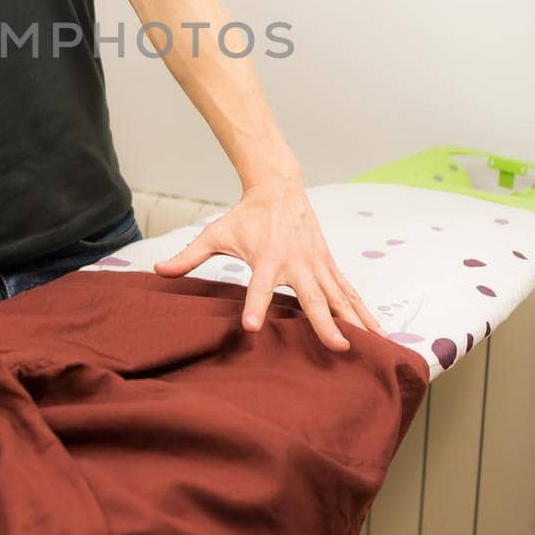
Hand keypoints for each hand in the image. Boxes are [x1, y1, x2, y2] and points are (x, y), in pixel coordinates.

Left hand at [153, 171, 387, 353]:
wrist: (279, 188)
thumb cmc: (245, 216)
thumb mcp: (215, 234)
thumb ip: (189, 257)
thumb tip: (158, 271)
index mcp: (267, 258)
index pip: (259, 287)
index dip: (255, 305)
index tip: (253, 327)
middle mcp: (296, 263)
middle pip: (312, 297)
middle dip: (325, 323)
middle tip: (338, 346)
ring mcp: (317, 263)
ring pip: (339, 296)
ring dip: (355, 320)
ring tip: (372, 344)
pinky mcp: (328, 264)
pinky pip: (348, 290)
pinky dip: (362, 309)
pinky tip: (376, 330)